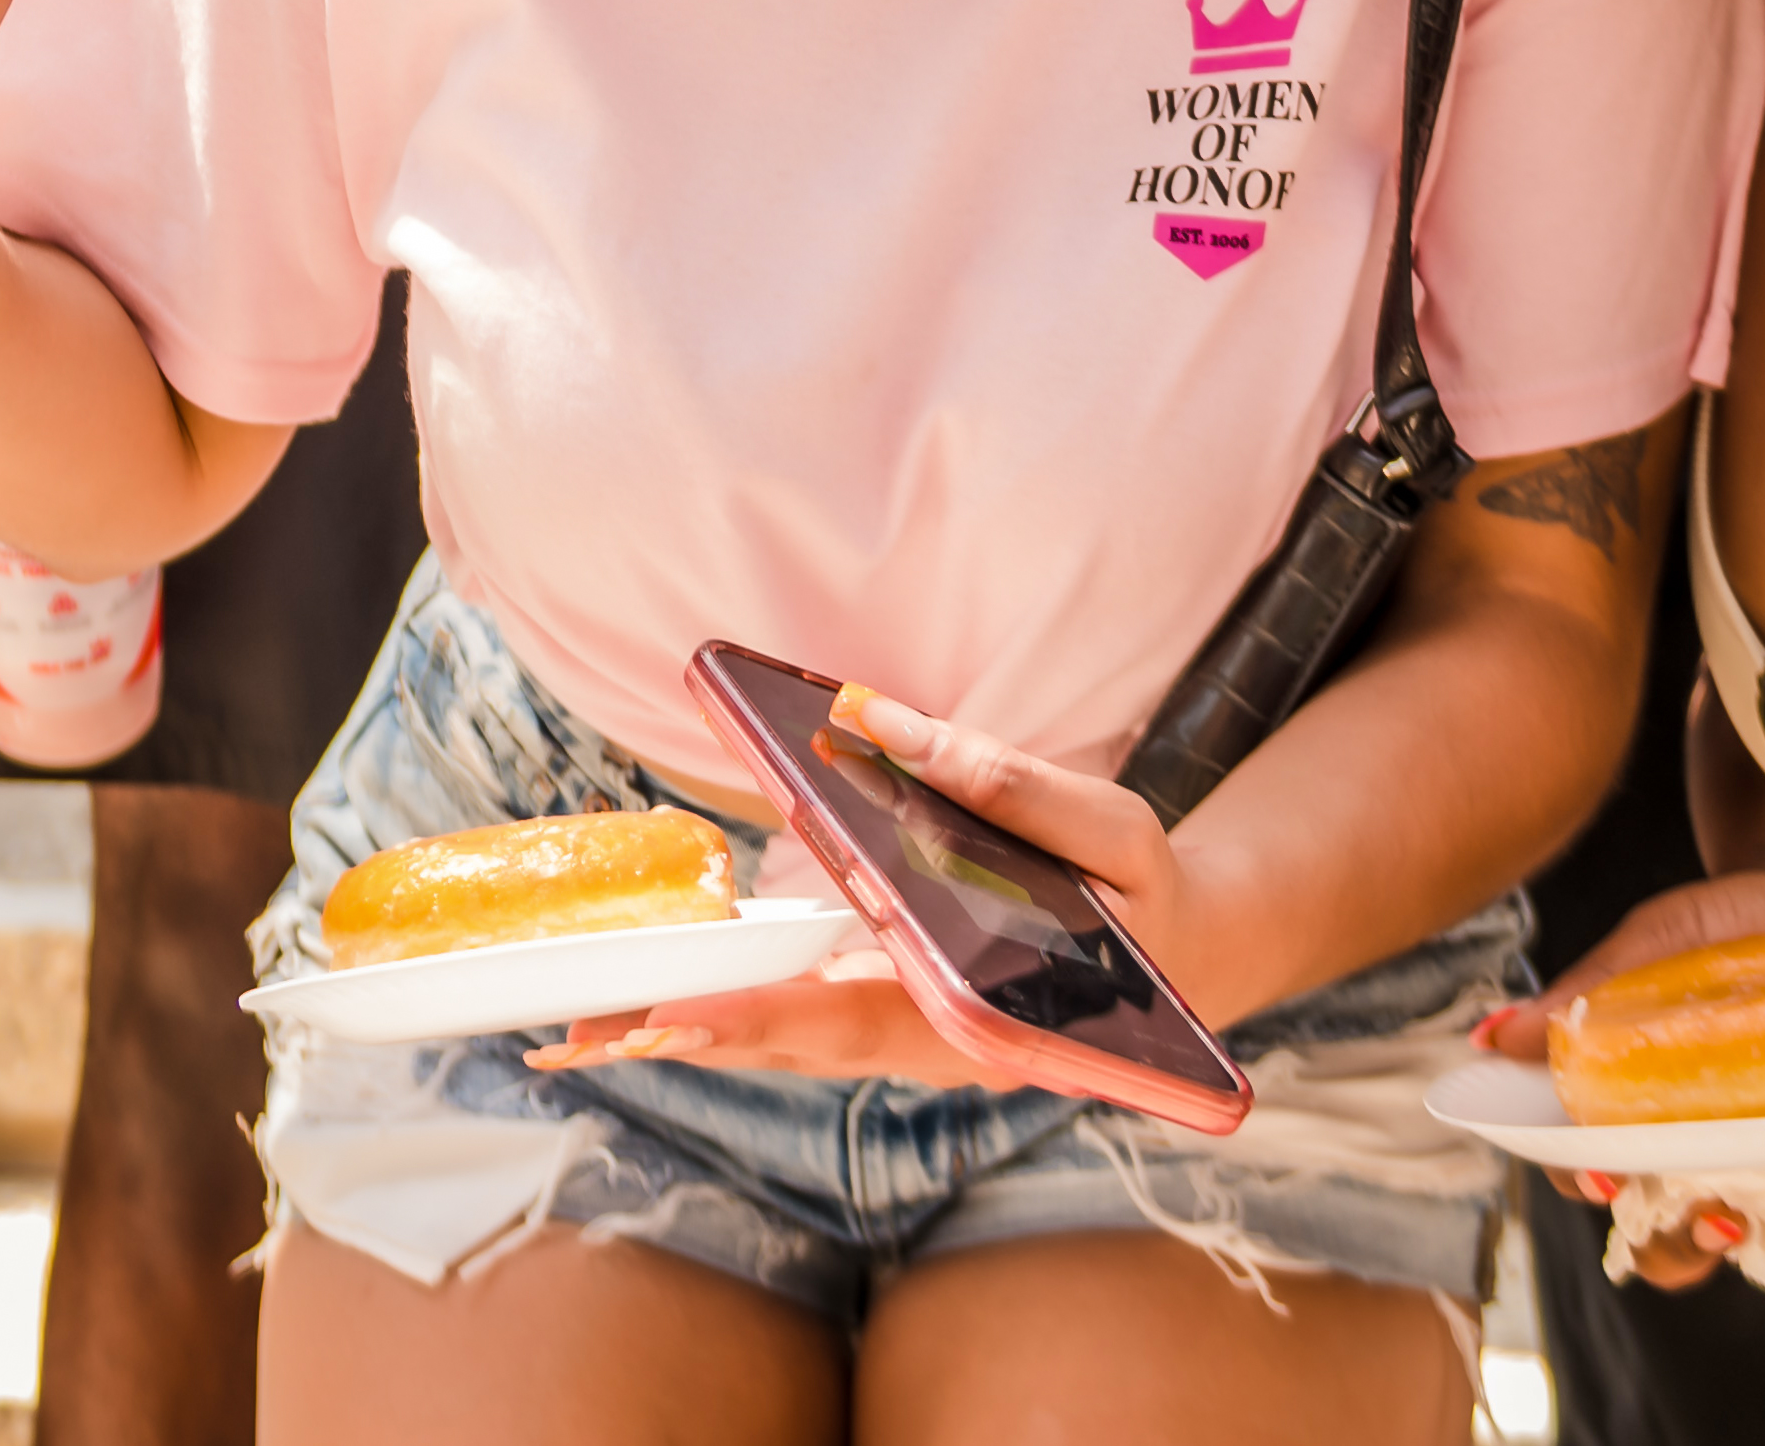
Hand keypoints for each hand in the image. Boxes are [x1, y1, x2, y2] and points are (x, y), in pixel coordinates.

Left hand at [538, 686, 1190, 1094]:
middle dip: (685, 1037)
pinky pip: (800, 1011)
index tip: (673, 1018)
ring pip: (784, 1039)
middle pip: (792, 1045)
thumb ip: (1008, 783)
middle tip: (574, 1038)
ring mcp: (908, 1030)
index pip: (856, 1018)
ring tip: (580, 1030)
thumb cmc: (1149, 897)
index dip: (761, 1018)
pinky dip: (728, 1008)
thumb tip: (879, 719)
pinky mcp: (892, 1002)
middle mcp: (931, 1040)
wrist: (1190, 962)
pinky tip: (657, 997)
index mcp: (985, 1012)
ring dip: (687, 1031)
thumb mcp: (1111, 828)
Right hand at [1476, 870, 1764, 1294]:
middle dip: (1692, 1247)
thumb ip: (1585, 997)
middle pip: (1686, 1250)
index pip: (1606, 1185)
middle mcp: (1722, 1164)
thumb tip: (1494, 1037)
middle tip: (1712, 1213)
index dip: (1596, 1194)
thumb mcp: (1652, 945)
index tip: (1603, 1176)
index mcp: (1652, 1127)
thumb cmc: (1724, 926)